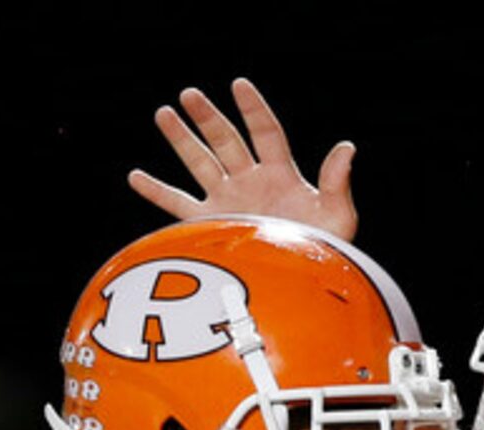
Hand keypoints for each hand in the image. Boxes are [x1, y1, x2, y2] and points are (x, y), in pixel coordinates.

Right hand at [127, 78, 357, 241]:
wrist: (295, 289)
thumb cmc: (322, 255)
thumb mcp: (337, 218)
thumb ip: (337, 182)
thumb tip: (347, 147)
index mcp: (280, 175)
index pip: (265, 132)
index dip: (253, 109)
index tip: (239, 85)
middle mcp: (249, 183)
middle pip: (225, 140)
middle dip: (207, 117)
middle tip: (189, 94)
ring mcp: (226, 202)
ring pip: (198, 163)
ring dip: (180, 139)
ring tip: (163, 113)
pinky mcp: (208, 226)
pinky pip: (176, 205)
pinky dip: (156, 192)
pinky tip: (136, 176)